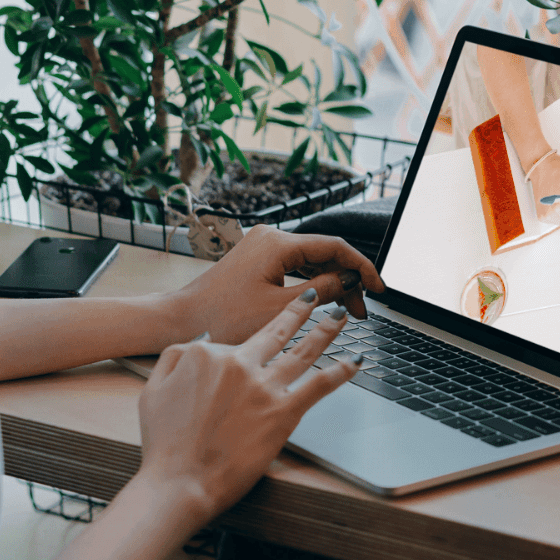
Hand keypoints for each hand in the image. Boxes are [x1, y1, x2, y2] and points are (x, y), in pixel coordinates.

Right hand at [138, 291, 360, 523]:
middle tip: (314, 299)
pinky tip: (355, 362)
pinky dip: (340, 371)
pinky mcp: (283, 412)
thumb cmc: (164, 444)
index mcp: (208, 354)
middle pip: (277, 331)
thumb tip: (200, 342)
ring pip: (303, 350)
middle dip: (300, 311)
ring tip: (340, 316)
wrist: (179, 483)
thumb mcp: (153, 390)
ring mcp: (264, 387)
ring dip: (325, 330)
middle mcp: (239, 363)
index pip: (235, 342)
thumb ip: (174, 358)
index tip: (253, 349)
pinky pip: (319, 385)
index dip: (243, 350)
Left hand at [166, 223, 383, 345]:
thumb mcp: (280, 309)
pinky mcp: (257, 261)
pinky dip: (312, 284)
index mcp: (278, 243)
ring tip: (347, 311)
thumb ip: (322, 291)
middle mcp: (271, 238)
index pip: (334, 246)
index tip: (378, 288)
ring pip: (310, 261)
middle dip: (347, 280)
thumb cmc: (222, 318)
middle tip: (361, 310)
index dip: (361, 267)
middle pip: (324, 253)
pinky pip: (294, 267)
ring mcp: (262, 248)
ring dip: (331, 283)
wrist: (181, 321)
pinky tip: (323, 303)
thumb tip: (349, 281)